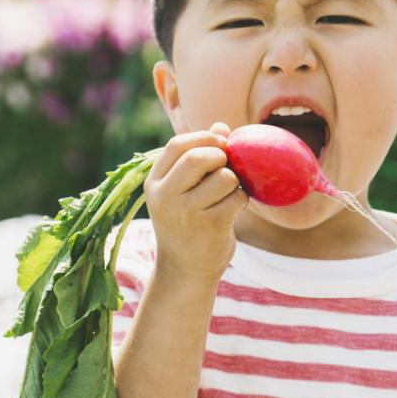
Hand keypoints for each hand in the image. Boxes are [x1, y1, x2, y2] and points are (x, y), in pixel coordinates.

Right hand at [143, 122, 247, 286]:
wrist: (184, 272)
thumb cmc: (186, 224)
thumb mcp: (182, 191)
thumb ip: (199, 156)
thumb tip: (222, 125)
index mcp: (154, 183)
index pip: (177, 145)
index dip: (203, 137)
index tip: (220, 144)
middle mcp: (165, 196)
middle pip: (198, 157)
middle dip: (221, 155)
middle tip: (227, 165)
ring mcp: (186, 212)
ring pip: (223, 177)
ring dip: (234, 180)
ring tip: (228, 192)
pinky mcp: (210, 226)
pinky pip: (237, 197)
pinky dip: (241, 199)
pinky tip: (233, 209)